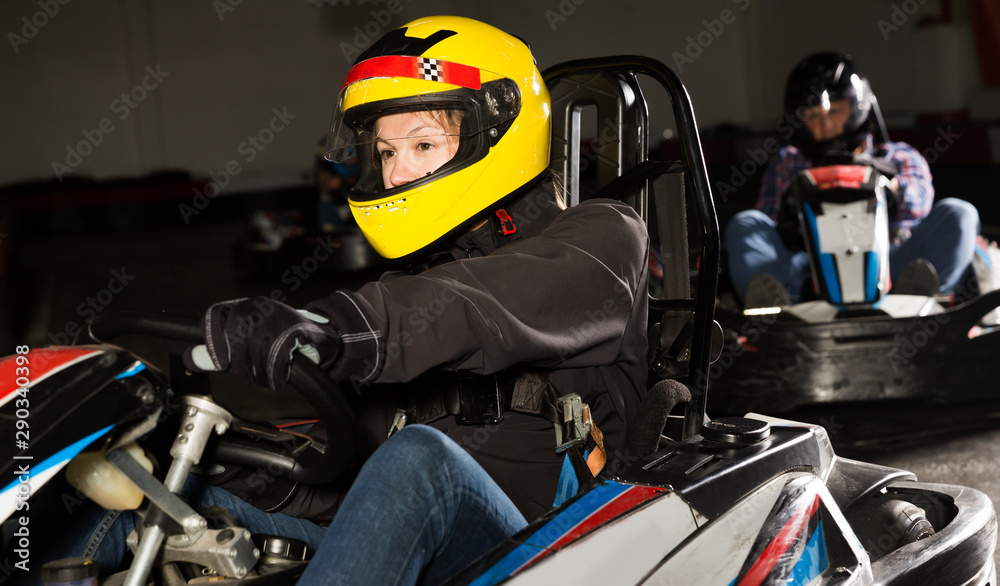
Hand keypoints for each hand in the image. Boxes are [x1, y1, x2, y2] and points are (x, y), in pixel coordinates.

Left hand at [183, 296, 340, 389]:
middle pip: (237, 337)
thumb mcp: (242, 341)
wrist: (315, 333)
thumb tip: (189, 358)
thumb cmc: (274, 338)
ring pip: (258, 350)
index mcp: (238, 307)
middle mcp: (254, 306)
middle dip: (241, 366)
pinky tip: (278, 380)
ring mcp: (274, 314)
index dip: (213, 341)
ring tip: (265, 381)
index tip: (219, 363)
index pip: (215, 315)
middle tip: (248, 379)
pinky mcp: (292, 326)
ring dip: (261, 373)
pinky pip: (277, 356)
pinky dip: (276, 374)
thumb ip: (216, 351)